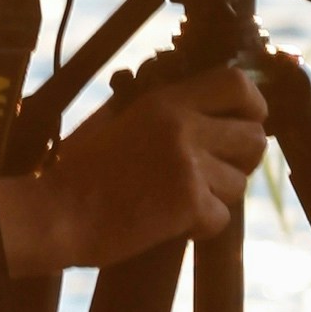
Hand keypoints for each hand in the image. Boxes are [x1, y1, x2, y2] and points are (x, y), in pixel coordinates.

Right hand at [4, 63, 267, 273]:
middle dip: (242, 160)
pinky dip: (202, 227)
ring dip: (218, 197)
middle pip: (254, 136)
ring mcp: (187, 164)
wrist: (56, 213)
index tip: (246, 122)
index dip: (253, 105)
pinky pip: (222, 218)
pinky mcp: (187, 203)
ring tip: (180, 200)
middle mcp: (182, 126)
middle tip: (217, 172)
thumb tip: (201, 105)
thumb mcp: (117, 119)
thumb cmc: (79, 170)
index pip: (237, 84)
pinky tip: (172, 223)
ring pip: (240, 183)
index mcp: (165, 101)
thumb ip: (159, 109)